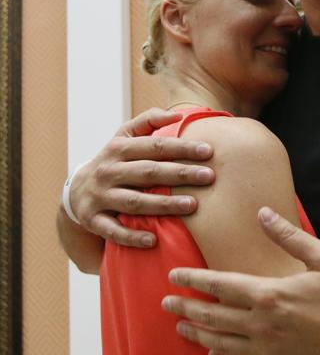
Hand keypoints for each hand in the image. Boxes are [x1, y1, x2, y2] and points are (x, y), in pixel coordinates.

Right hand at [70, 108, 214, 246]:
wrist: (75, 191)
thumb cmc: (114, 161)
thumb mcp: (124, 136)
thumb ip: (149, 121)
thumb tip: (178, 114)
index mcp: (118, 148)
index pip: (154, 146)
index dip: (181, 147)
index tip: (208, 151)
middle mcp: (108, 171)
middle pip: (148, 172)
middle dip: (180, 174)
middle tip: (209, 176)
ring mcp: (100, 196)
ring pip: (134, 201)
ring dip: (163, 205)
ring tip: (192, 205)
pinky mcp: (93, 220)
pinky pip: (112, 231)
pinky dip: (131, 236)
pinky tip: (153, 240)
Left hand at [163, 207, 319, 354]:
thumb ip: (289, 237)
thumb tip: (263, 214)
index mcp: (271, 294)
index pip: (219, 286)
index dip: (193, 280)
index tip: (174, 276)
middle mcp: (263, 325)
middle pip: (211, 317)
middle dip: (185, 308)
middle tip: (166, 303)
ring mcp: (269, 353)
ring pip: (220, 345)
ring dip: (198, 335)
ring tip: (183, 328)